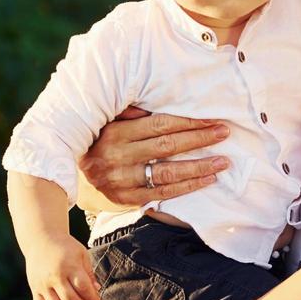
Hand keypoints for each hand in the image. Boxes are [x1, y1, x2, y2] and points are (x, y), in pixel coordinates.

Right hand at [24, 233, 100, 299]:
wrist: (40, 239)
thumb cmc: (65, 247)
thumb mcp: (81, 255)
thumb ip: (89, 273)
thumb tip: (97, 291)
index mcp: (68, 266)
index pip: (82, 288)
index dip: (92, 298)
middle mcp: (54, 276)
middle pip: (70, 299)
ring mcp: (43, 284)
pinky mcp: (35, 289)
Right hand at [79, 106, 230, 207]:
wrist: (76, 174)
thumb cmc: (101, 141)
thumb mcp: (109, 121)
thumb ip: (130, 111)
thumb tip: (157, 101)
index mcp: (115, 133)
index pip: (158, 125)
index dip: (187, 122)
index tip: (210, 120)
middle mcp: (119, 157)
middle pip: (167, 147)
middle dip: (198, 139)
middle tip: (223, 133)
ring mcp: (123, 180)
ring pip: (168, 173)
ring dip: (198, 167)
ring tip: (222, 161)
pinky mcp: (128, 198)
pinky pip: (163, 194)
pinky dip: (187, 187)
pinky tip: (207, 179)